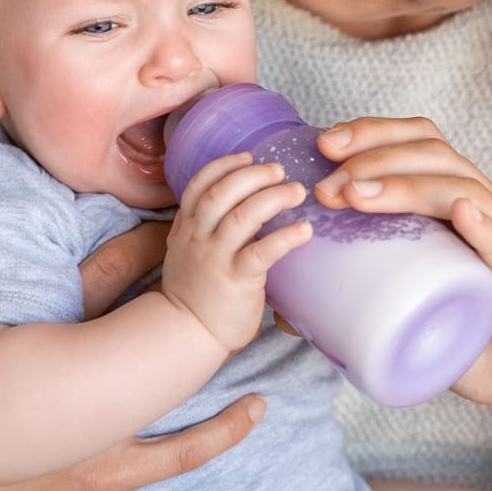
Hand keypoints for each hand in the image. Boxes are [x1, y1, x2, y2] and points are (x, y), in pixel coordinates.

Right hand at [0, 180, 267, 490]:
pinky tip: (254, 408)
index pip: (99, 279)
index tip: (178, 217)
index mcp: (38, 342)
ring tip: (260, 317)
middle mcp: (76, 388)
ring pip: (174, 386)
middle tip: (230, 254)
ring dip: (215, 354)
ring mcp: (99, 434)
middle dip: (190, 290)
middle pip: (147, 325)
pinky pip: (177, 452)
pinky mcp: (113, 473)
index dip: (142, 245)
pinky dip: (220, 432)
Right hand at [161, 152, 312, 352]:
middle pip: (221, 193)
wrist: (187, 334)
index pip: (199, 185)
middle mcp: (198, 238)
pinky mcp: (237, 280)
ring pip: (242, 216)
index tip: (248, 156)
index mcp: (187, 228)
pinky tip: (305, 230)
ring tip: (297, 192)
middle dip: (252, 175)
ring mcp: (216, 258)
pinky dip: (286, 237)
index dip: (225, 166)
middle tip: (279, 170)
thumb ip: (204, 228)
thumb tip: (238, 204)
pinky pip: (262, 252)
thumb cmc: (196, 293)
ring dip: (273, 198)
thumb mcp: (186, 252)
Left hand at [309, 119, 491, 433]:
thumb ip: (372, 308)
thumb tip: (296, 310)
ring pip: (463, 192)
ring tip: (357, 193)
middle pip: (437, 156)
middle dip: (376, 155)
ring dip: (406, 186)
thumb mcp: (425, 320)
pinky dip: (482, 228)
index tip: (323, 144)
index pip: (425, 147)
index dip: (375, 134)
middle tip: (327, 175)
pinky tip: (457, 212)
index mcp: (470, 211)